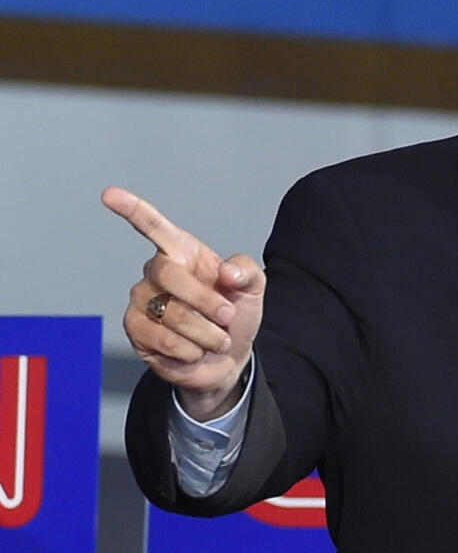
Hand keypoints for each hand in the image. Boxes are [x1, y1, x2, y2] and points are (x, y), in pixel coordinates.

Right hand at [102, 186, 264, 419]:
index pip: (155, 227)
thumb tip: (227, 272)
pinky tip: (196, 350)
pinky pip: (163, 340)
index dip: (133, 210)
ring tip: (216, 338)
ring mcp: (142, 301)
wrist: (228, 358)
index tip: (109, 194)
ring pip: (170, 313)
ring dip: (205, 332)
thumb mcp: (253, 288)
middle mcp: (156, 273)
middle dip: (205, 300)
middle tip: (227, 315)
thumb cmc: (234, 314)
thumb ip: (247, 271)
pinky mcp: (136, 331)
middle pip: (169, 275)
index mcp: (182, 253)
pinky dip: (191, 350)